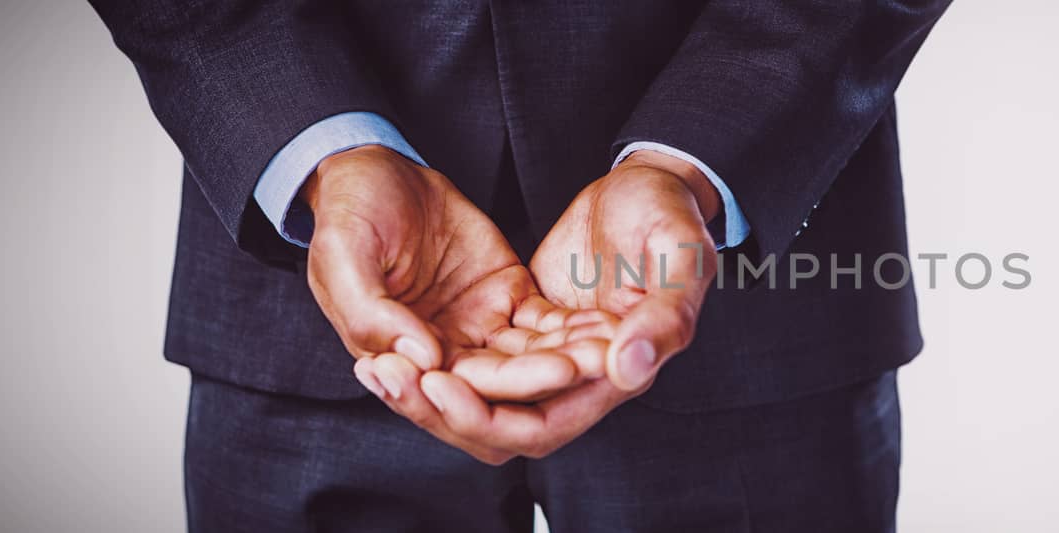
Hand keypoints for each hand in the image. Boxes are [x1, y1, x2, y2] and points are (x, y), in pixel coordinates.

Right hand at [303, 145, 608, 463]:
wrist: (378, 169)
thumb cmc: (350, 211)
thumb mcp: (344, 254)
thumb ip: (370, 312)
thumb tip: (421, 357)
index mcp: (393, 358)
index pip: (441, 402)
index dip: (483, 401)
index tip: (536, 376)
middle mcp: (442, 355)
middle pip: (497, 395)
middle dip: (540, 385)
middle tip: (581, 367)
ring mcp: (479, 328)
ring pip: (530, 362)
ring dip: (567, 360)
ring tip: (604, 349)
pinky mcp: (508, 297)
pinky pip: (548, 324)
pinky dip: (575, 329)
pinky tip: (606, 325)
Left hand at [414, 149, 718, 457]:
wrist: (653, 178)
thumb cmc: (673, 210)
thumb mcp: (681, 253)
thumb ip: (666, 316)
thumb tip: (625, 371)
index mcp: (625, 370)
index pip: (542, 425)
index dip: (485, 417)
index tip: (437, 383)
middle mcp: (585, 376)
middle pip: (501, 422)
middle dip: (443, 409)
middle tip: (387, 377)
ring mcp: (554, 348)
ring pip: (484, 391)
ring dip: (434, 386)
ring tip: (377, 365)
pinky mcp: (532, 319)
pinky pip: (480, 351)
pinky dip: (438, 352)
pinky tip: (392, 342)